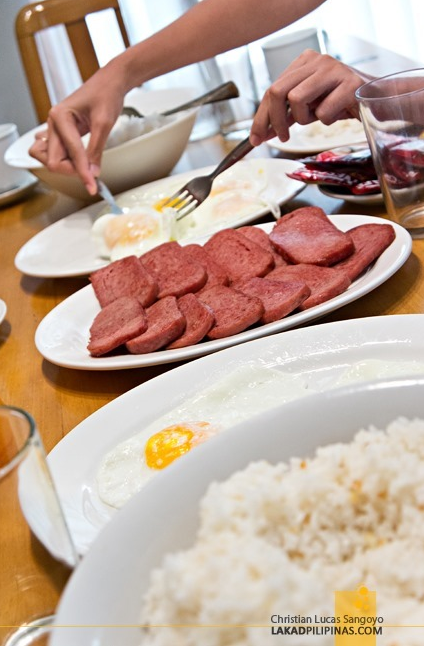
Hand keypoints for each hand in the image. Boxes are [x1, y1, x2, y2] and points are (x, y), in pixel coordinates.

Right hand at [29, 64, 126, 194]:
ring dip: (66, 167)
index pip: (70, 153)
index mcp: (60, 116)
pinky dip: (65, 161)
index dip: (82, 172)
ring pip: (50, 158)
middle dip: (71, 171)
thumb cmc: (106, 94)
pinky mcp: (61, 132)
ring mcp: (55, 128)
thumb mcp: (104, 124)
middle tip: (91, 174)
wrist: (110, 82)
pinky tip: (79, 161)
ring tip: (86, 166)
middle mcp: (53, 122)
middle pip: (52, 160)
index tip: (92, 186)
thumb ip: (96, 150)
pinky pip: (55, 152)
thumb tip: (92, 173)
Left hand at [250, 50, 370, 145]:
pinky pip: (323, 111)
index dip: (261, 117)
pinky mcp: (349, 82)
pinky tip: (339, 113)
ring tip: (318, 117)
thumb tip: (261, 133)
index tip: (256, 139)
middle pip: (277, 91)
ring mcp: (333, 68)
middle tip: (282, 138)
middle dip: (274, 121)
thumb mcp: (309, 108)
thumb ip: (286, 116)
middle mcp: (316, 60)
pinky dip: (327, 120)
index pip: (271, 89)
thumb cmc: (342, 103)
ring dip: (303, 118)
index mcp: (304, 62)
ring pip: (296, 98)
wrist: (378, 100)